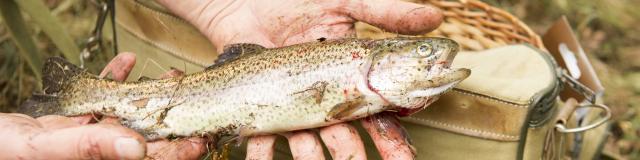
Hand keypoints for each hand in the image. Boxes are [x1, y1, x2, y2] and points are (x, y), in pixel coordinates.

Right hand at [0, 54, 205, 159]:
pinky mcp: (72, 121)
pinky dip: (111, 80)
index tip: (200, 139)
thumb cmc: (6, 154)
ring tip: (168, 76)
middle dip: (168, 116)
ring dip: (145, 94)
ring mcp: (86, 137)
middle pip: (143, 136)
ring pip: (125, 116)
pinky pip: (98, 100)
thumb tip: (138, 148)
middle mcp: (97, 154)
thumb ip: (90, 148)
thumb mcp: (45, 150)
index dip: (176, 152)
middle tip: (189, 97)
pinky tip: (125, 63)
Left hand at [155, 0, 442, 158]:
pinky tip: (262, 157)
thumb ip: (386, 13)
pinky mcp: (261, 105)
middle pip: (344, 133)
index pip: (376, 114)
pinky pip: (261, 133)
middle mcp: (323, 96)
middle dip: (352, 153)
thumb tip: (436, 19)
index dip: (390, 138)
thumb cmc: (295, 1)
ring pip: (308, 138)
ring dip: (312, 155)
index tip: (403, 158)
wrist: (245, 0)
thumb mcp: (345, 3)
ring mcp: (292, 103)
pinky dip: (260, 149)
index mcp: (349, 78)